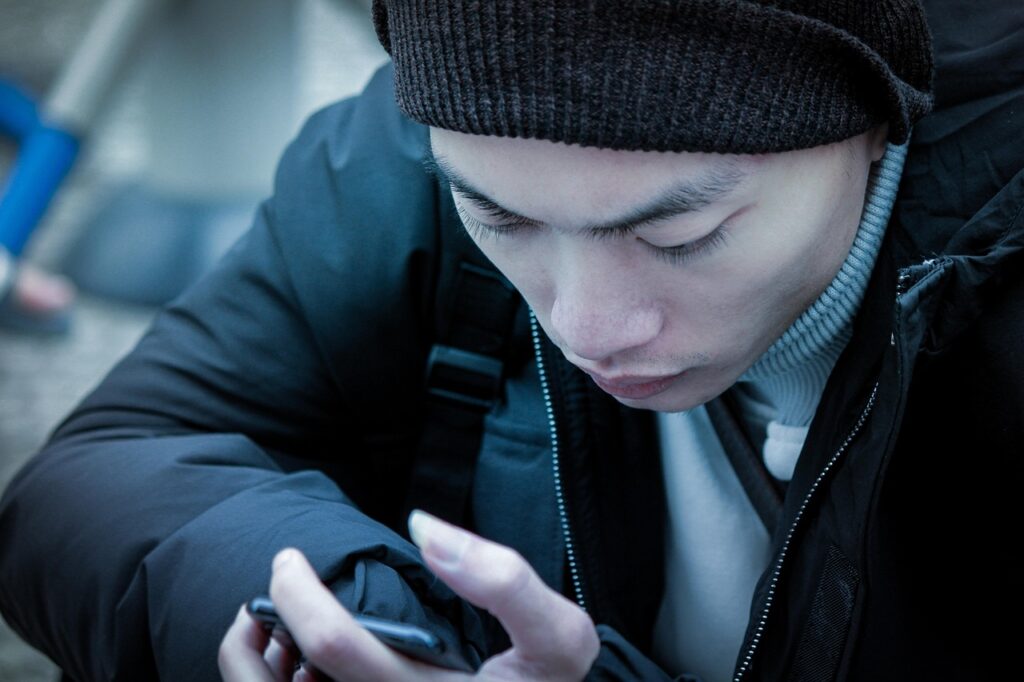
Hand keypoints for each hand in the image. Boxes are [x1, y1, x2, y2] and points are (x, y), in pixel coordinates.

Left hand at [218, 510, 598, 680]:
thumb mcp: (560, 637)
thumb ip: (502, 579)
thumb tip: (423, 528)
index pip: (336, 648)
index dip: (299, 594)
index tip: (289, 559)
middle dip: (257, 626)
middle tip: (269, 583)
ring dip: (251, 668)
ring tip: (258, 626)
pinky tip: (292, 665)